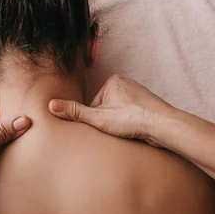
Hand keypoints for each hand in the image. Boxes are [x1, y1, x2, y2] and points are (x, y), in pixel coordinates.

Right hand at [49, 75, 173, 146]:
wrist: (163, 125)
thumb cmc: (132, 119)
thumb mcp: (98, 118)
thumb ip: (74, 112)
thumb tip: (51, 105)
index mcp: (113, 81)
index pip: (93, 104)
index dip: (95, 119)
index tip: (104, 126)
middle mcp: (126, 84)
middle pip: (106, 108)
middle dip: (108, 122)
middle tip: (117, 130)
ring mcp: (138, 95)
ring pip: (119, 114)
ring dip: (120, 125)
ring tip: (127, 131)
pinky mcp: (147, 107)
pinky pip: (132, 118)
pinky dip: (131, 126)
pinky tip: (135, 132)